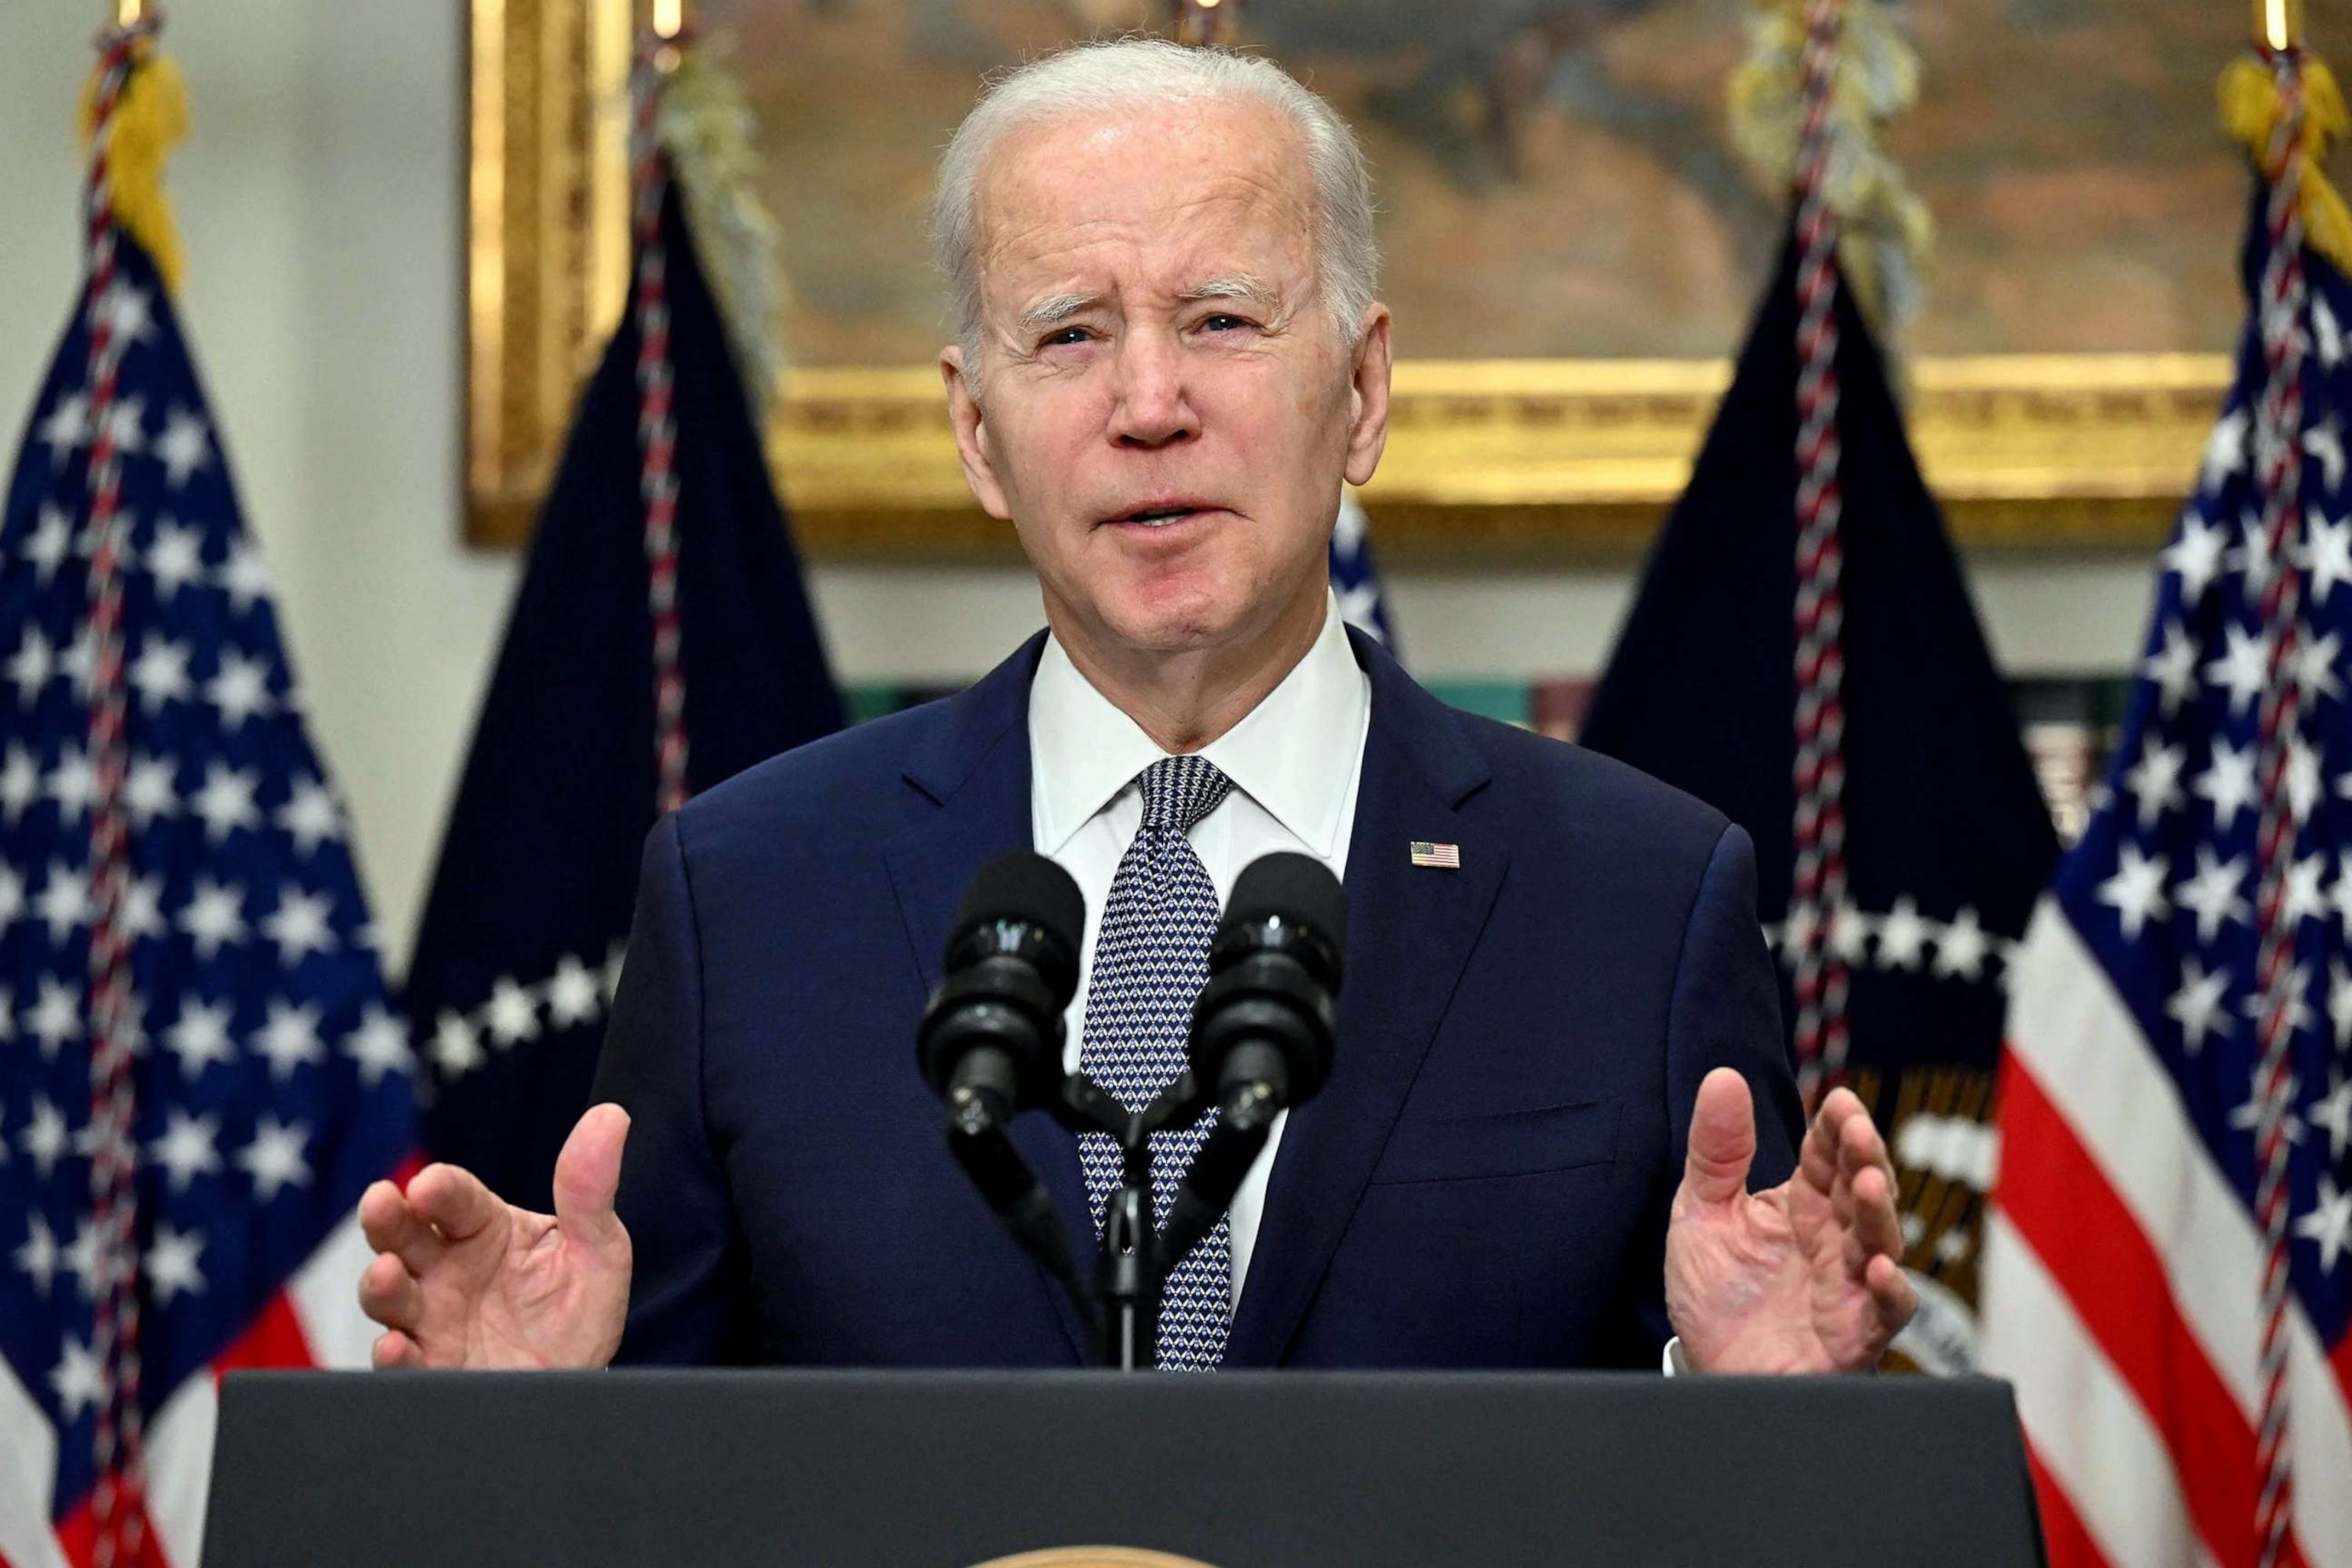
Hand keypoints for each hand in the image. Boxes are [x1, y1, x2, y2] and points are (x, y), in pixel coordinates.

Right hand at [357, 1103, 634, 1369]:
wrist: (575, 1381)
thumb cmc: (580, 1308)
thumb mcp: (597, 1248)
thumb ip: (591, 1190)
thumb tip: (612, 1115)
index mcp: (483, 1228)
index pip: (455, 1197)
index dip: (440, 1188)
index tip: (428, 1185)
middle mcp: (446, 1268)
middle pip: (402, 1234)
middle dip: (386, 1218)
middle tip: (380, 1202)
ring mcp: (431, 1318)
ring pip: (389, 1294)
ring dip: (381, 1283)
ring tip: (387, 1273)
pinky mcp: (429, 1368)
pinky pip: (400, 1362)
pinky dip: (392, 1355)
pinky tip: (397, 1345)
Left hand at [1664, 1068, 1914, 1373]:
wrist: (1708, 1372)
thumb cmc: (1717, 1294)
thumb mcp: (1702, 1212)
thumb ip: (1717, 1150)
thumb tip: (1723, 1077)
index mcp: (1801, 1206)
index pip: (1827, 1158)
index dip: (1835, 1130)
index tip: (1838, 1102)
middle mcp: (1834, 1242)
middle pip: (1861, 1193)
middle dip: (1864, 1160)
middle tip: (1856, 1132)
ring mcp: (1848, 1287)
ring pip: (1880, 1243)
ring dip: (1878, 1214)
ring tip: (1867, 1184)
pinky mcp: (1852, 1336)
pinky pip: (1884, 1314)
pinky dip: (1890, 1293)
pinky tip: (1881, 1269)